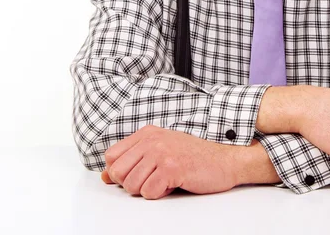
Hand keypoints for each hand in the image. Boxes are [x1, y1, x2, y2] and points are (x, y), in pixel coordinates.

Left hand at [100, 125, 239, 198]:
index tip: (138, 173)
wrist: (225, 161)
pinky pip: (148, 193)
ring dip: (147, 190)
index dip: (120, 172)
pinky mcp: (172, 168)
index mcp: (147, 133)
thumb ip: (133, 161)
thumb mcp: (160, 152)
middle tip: (153, 179)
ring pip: (131, 186)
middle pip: (117, 173)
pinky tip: (174, 184)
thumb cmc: (193, 158)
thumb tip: (104, 176)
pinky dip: (160, 195)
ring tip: (165, 181)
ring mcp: (161, 153)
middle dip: (132, 184)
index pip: (111, 157)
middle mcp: (152, 140)